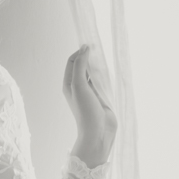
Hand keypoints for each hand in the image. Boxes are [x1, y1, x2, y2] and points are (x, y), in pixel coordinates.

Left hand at [62, 43, 117, 166]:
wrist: (98, 131)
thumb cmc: (85, 110)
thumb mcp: (79, 85)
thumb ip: (80, 66)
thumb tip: (85, 48)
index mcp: (69, 83)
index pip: (72, 61)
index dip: (80, 52)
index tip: (92, 46)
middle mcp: (77, 86)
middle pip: (82, 65)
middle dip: (89, 56)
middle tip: (100, 50)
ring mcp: (89, 91)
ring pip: (92, 72)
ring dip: (97, 65)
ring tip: (105, 59)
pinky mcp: (100, 96)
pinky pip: (101, 80)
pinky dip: (105, 74)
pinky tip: (110, 71)